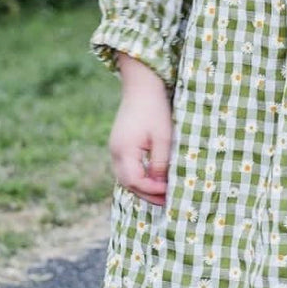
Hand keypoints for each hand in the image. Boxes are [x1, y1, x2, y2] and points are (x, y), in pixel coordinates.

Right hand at [109, 63, 172, 206]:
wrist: (141, 86)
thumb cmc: (154, 109)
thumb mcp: (163, 137)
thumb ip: (160, 162)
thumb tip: (161, 185)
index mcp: (124, 150)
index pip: (135, 181)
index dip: (153, 190)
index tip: (170, 193)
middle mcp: (115, 152)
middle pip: (127, 183)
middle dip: (147, 194)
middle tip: (167, 202)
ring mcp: (115, 148)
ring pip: (125, 177)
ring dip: (142, 187)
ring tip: (162, 193)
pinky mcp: (120, 144)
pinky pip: (126, 167)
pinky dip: (139, 176)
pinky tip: (154, 178)